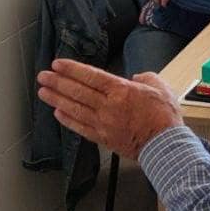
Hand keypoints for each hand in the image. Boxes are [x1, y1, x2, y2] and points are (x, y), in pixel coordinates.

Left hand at [37, 60, 182, 159]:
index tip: (57, 65)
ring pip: (75, 109)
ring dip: (57, 99)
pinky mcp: (103, 138)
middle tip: (43, 76)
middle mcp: (108, 106)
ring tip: (43, 92)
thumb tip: (137, 78)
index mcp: (121, 90)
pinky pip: (81, 127)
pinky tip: (58, 113)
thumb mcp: (160, 88)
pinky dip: (68, 120)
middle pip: (78, 91)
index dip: (72, 69)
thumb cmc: (165, 117)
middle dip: (58, 82)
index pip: (91, 76)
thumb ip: (146, 78)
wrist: (166, 145)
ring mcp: (104, 123)